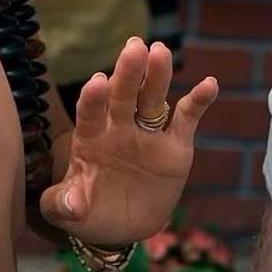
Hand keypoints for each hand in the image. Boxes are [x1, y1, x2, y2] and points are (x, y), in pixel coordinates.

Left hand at [40, 37, 217, 245]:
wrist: (121, 225)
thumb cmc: (89, 212)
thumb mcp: (68, 212)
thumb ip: (62, 204)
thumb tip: (69, 204)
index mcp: (90, 137)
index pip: (90, 112)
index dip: (94, 98)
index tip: (97, 81)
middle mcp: (118, 127)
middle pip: (123, 95)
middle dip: (128, 72)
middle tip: (134, 46)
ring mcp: (147, 134)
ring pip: (152, 99)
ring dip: (157, 76)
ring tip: (161, 51)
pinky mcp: (174, 146)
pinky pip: (186, 119)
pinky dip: (198, 102)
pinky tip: (209, 83)